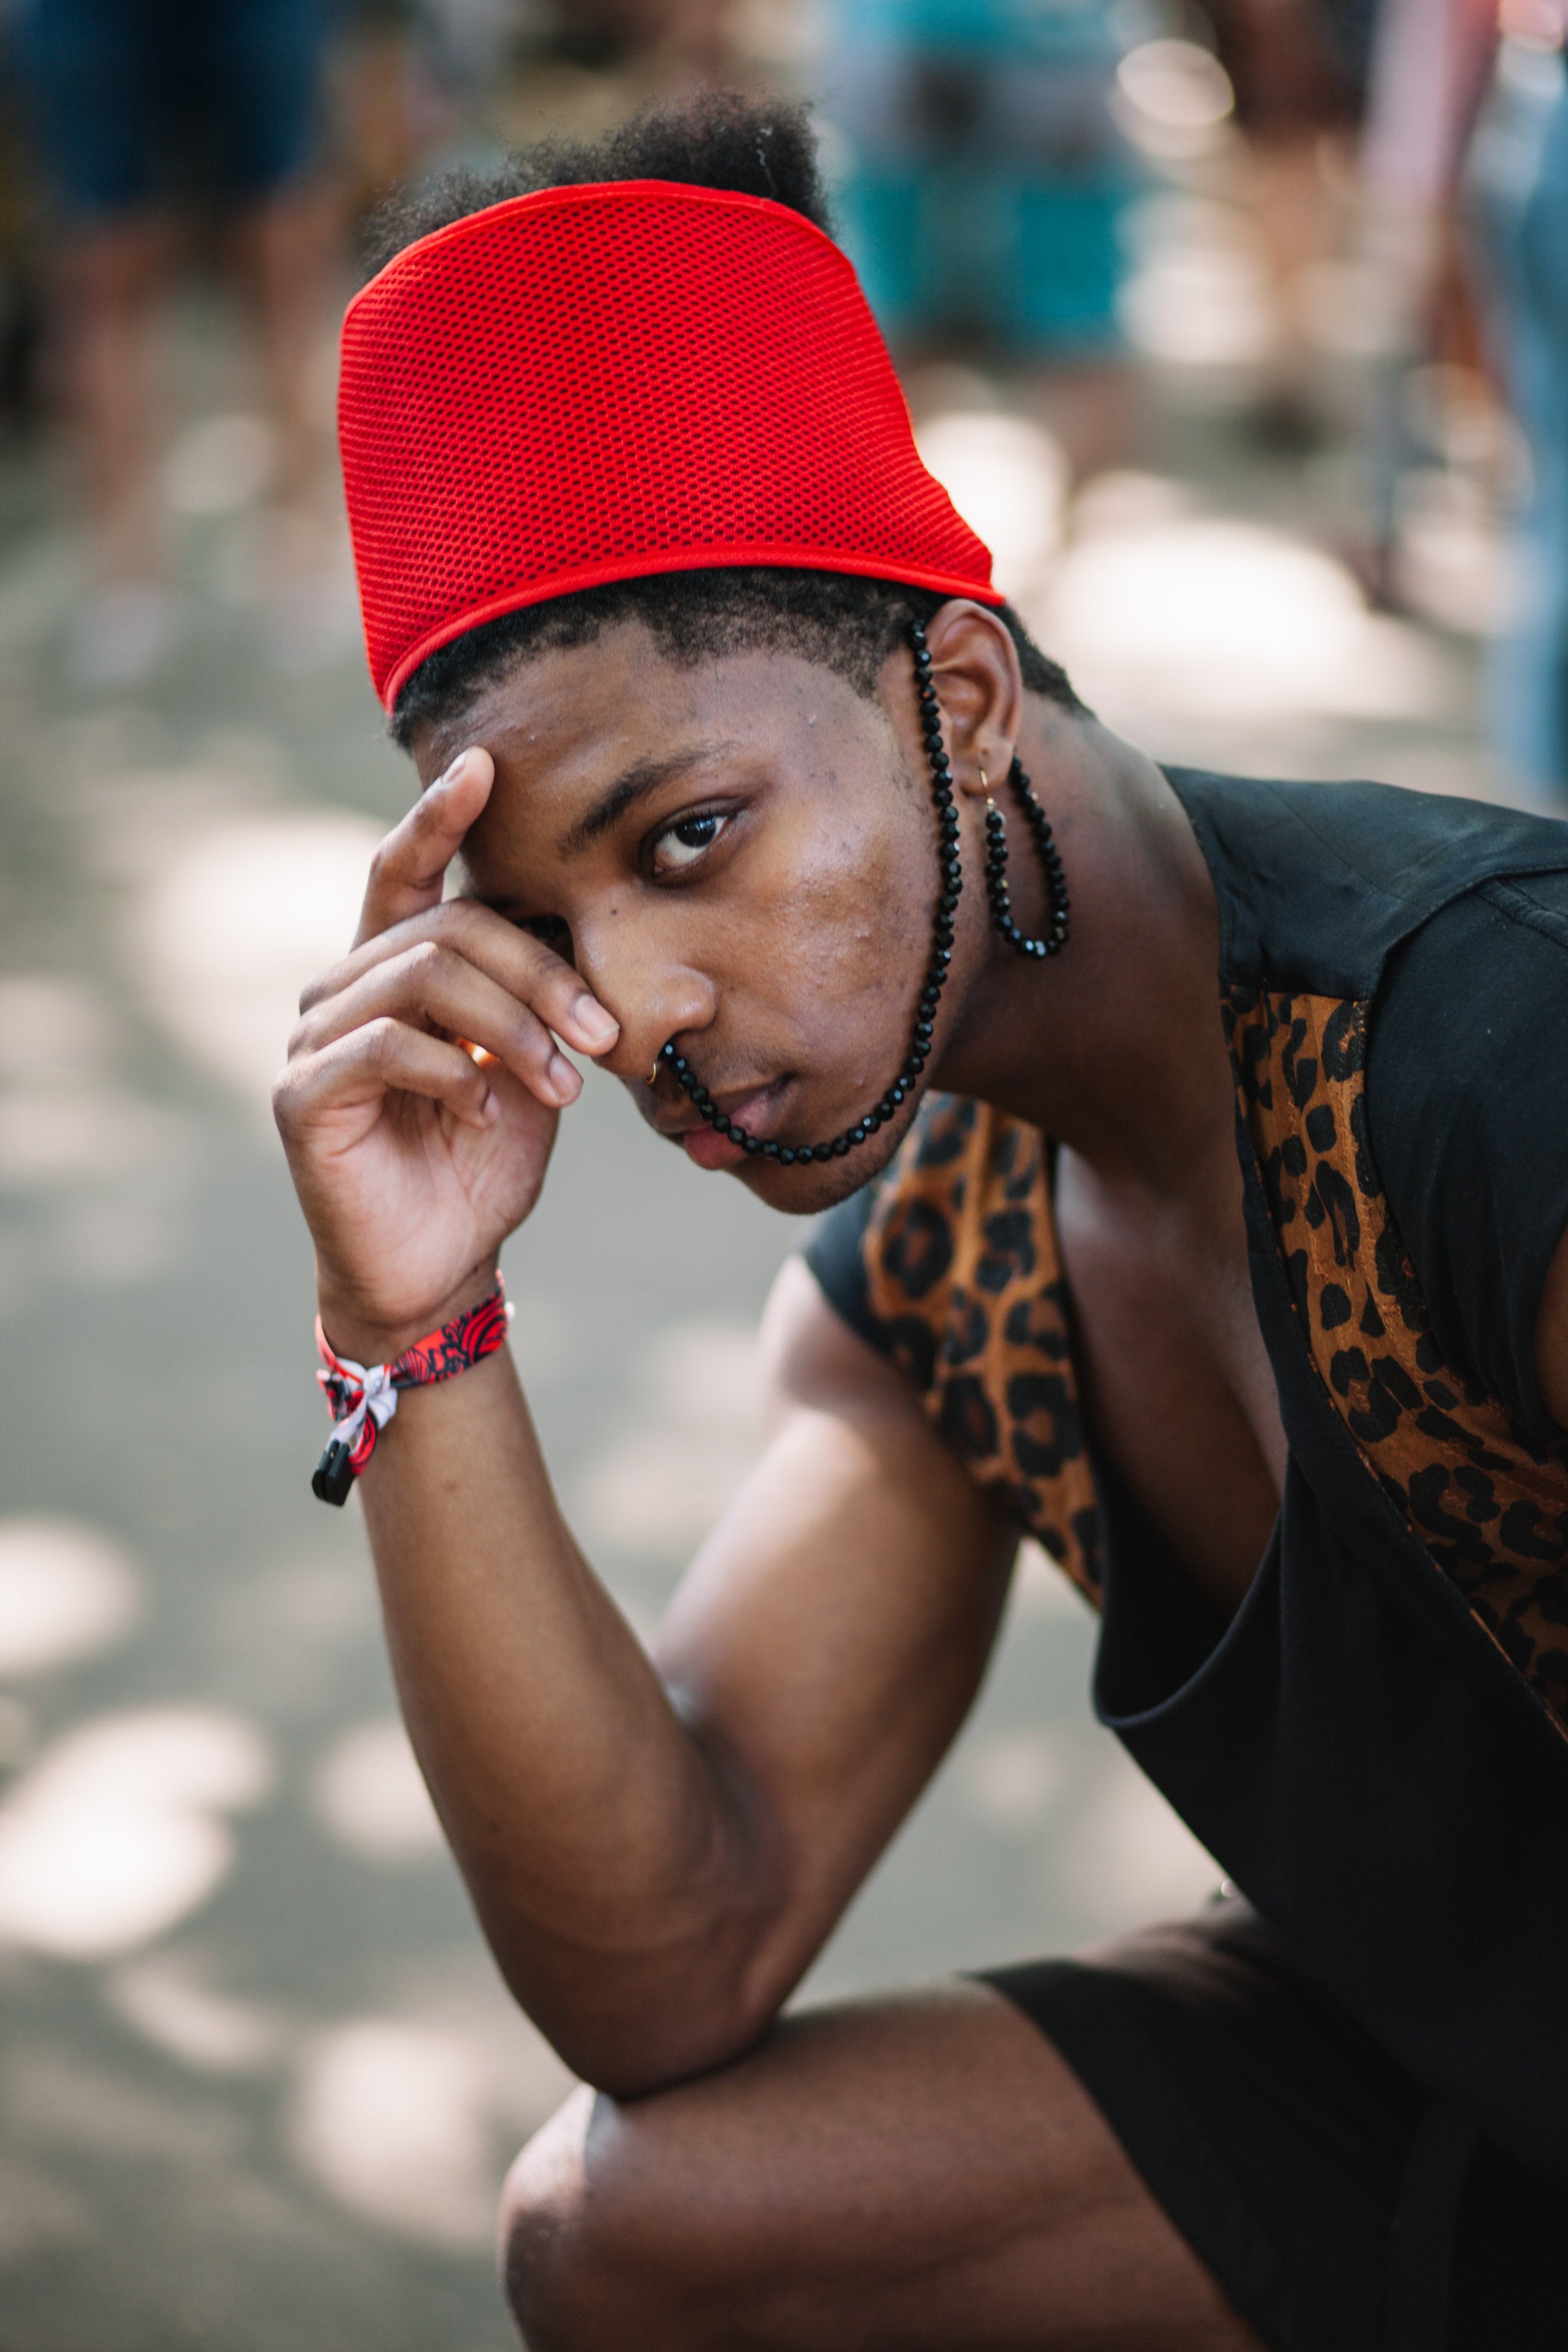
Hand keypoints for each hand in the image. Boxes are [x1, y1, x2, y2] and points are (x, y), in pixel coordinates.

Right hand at [273, 750, 619, 1353]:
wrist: (437, 1266)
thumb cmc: (481, 1163)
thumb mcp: (528, 1067)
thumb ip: (538, 999)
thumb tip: (594, 929)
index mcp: (392, 971)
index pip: (406, 873)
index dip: (440, 817)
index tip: (485, 764)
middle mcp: (340, 989)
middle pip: (448, 930)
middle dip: (541, 974)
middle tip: (603, 1038)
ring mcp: (312, 1038)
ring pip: (425, 978)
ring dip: (515, 1027)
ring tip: (566, 1086)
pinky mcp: (302, 1094)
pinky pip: (388, 1045)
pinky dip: (458, 1072)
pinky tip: (491, 1113)